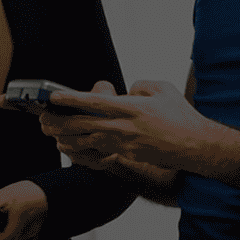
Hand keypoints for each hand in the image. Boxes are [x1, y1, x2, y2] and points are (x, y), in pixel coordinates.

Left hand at [42, 79, 224, 170]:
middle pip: (84, 126)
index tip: (54, 97)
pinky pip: (101, 151)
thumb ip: (141, 85)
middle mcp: (125, 127)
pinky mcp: (129, 154)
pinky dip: (85, 149)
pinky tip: (74, 147)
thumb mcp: (164, 89)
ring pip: (89, 142)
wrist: (195, 146)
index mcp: (131, 108)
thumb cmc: (182, 116)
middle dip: (60, 123)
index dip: (72, 99)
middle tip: (43, 120)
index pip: (95, 103)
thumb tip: (128, 90)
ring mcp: (126, 144)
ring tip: (52, 134)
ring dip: (68, 138)